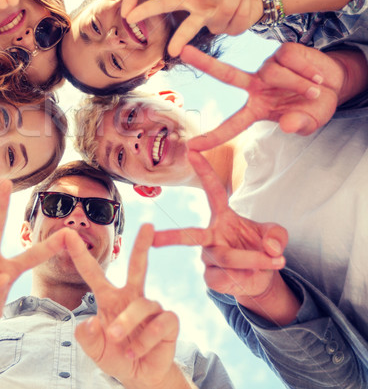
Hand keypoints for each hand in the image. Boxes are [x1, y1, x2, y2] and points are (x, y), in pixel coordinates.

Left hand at [66, 226, 182, 388]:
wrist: (140, 376)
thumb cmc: (116, 356)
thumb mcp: (95, 351)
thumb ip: (87, 338)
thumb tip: (91, 322)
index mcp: (109, 298)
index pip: (93, 272)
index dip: (80, 254)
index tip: (68, 234)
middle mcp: (131, 297)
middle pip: (138, 265)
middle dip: (142, 244)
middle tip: (147, 225)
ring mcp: (151, 307)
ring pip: (142, 305)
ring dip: (128, 324)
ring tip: (119, 343)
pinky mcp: (168, 321)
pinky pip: (160, 322)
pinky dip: (147, 340)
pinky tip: (139, 351)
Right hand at [127, 0, 262, 56]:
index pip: (164, 4)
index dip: (146, 9)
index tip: (129, 16)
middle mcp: (199, 15)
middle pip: (187, 28)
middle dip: (180, 39)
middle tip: (173, 51)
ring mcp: (215, 24)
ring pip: (225, 10)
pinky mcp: (232, 29)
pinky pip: (240, 13)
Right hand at [154, 151, 287, 300]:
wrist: (262, 278)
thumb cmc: (262, 248)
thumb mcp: (275, 236)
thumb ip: (277, 236)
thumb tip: (269, 249)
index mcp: (223, 216)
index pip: (213, 191)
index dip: (204, 171)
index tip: (192, 151)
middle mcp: (211, 235)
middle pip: (190, 235)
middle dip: (170, 237)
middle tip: (152, 238)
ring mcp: (208, 258)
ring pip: (225, 258)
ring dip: (253, 259)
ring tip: (273, 261)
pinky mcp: (211, 278)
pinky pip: (226, 278)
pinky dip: (247, 278)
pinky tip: (253, 276)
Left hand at [182, 44, 342, 150]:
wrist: (335, 84)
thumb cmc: (315, 107)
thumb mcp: (310, 122)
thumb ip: (300, 126)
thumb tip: (287, 125)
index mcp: (256, 109)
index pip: (232, 124)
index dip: (213, 136)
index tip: (192, 146)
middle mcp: (255, 86)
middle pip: (226, 74)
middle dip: (205, 63)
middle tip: (183, 52)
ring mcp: (267, 67)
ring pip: (274, 73)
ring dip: (298, 83)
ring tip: (315, 90)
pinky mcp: (281, 52)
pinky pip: (289, 59)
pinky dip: (306, 69)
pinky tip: (316, 75)